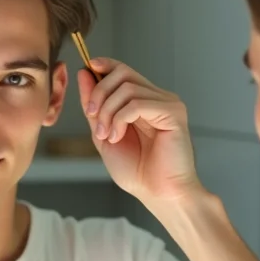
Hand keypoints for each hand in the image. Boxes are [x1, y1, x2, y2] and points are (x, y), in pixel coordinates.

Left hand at [77, 58, 203, 207]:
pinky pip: (137, 103)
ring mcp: (168, 104)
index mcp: (144, 101)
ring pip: (127, 88)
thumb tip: (85, 73)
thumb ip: (95, 106)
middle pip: (123, 73)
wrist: (158, 194)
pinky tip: (117, 137)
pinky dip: (120, 119)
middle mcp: (158, 98)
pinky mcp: (174, 113)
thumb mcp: (104, 134)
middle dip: (99, 93)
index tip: (86, 70)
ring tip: (107, 136)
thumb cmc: (137, 172)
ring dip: (108, 112)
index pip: (123, 70)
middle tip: (93, 119)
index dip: (104, 65)